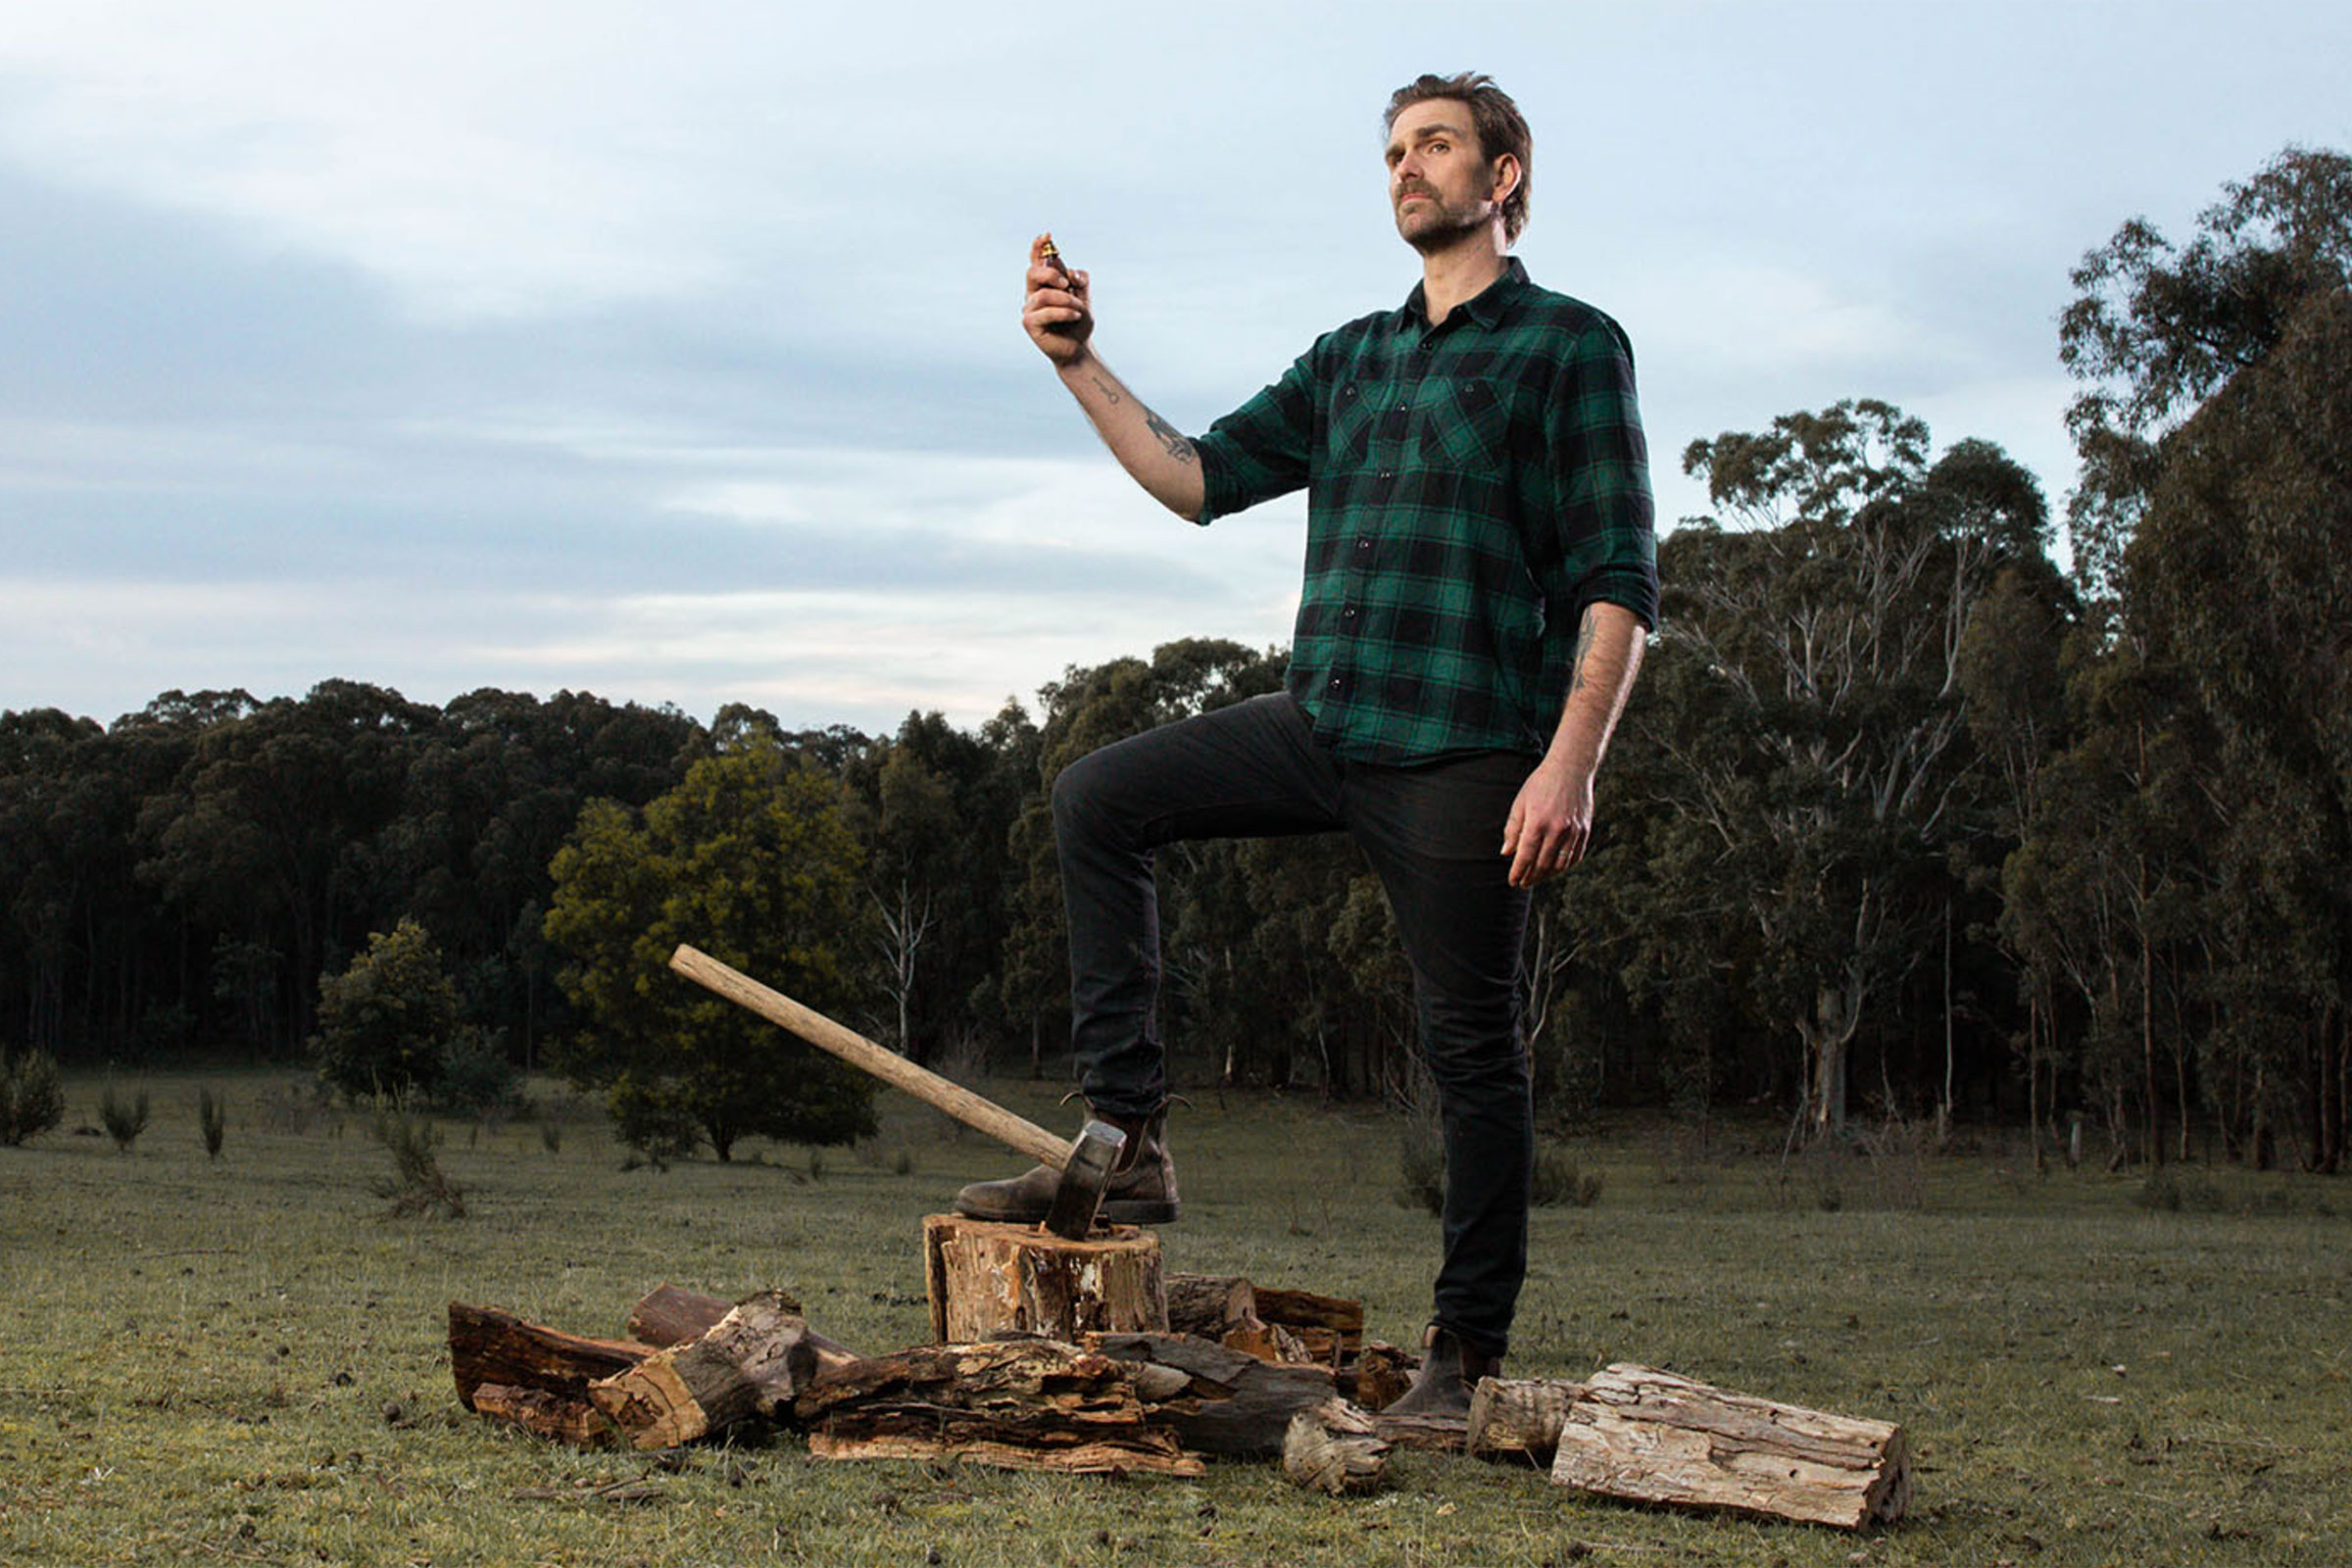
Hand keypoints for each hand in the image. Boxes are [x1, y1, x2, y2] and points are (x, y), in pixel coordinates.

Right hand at [1022, 232, 1092, 362]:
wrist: (1078, 348)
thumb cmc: (1078, 322)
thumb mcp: (1083, 296)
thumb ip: (1079, 280)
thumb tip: (1071, 272)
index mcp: (1044, 284)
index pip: (1037, 262)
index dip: (1038, 247)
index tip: (1047, 235)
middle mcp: (1033, 294)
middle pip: (1032, 273)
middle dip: (1051, 274)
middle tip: (1067, 284)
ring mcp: (1029, 309)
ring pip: (1043, 294)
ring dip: (1065, 299)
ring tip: (1077, 307)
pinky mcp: (1029, 324)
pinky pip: (1046, 311)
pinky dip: (1064, 312)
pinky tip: (1074, 315)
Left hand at [1500, 758, 1594, 888]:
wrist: (1571, 769)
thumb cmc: (1541, 784)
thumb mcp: (1520, 803)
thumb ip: (1513, 829)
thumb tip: (1507, 853)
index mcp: (1537, 822)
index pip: (1525, 856)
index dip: (1518, 872)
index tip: (1513, 881)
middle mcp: (1557, 830)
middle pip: (1542, 864)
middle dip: (1530, 877)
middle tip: (1523, 883)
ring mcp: (1573, 832)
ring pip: (1560, 865)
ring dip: (1547, 875)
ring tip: (1537, 877)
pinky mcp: (1584, 831)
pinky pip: (1574, 857)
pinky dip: (1564, 866)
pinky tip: (1555, 867)